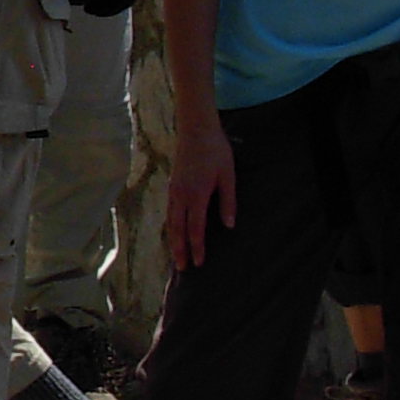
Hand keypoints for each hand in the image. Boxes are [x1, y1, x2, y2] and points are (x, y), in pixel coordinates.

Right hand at [166, 113, 239, 269]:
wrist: (196, 130)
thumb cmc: (216, 151)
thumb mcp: (228, 176)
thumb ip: (228, 202)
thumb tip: (229, 226)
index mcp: (196, 194)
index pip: (195, 228)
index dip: (197, 247)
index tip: (199, 263)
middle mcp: (181, 196)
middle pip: (177, 229)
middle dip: (179, 249)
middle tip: (181, 268)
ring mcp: (174, 191)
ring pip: (170, 221)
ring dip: (172, 240)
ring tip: (175, 255)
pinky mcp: (172, 186)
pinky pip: (169, 212)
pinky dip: (171, 226)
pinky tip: (174, 232)